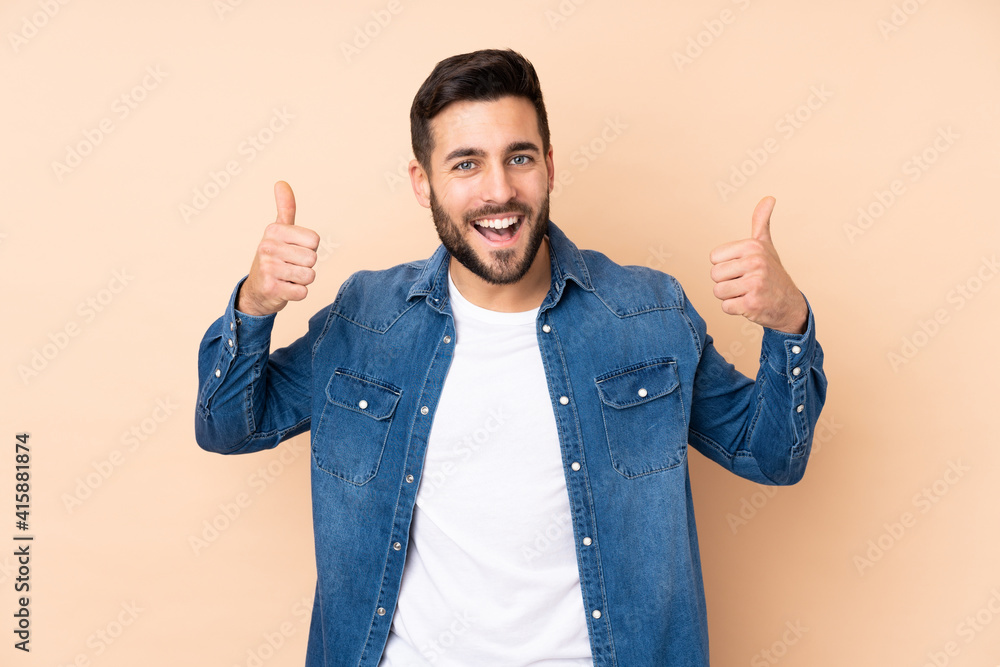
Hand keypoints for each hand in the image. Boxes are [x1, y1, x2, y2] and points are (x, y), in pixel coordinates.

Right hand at [237, 181, 319, 316]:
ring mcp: (268, 269)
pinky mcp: (271, 289)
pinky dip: (298, 293)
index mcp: (273, 230)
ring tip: (288, 277)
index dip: (309, 248)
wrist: (257, 289)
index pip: (315, 240)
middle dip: (306, 265)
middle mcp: (267, 247)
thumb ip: (285, 208)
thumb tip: (281, 182)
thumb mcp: (279, 231)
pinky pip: (303, 292)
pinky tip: (285, 288)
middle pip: (313, 258)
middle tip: (290, 266)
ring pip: (309, 276)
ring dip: (302, 280)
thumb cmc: (274, 257)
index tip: (294, 250)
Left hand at [709, 196, 807, 333]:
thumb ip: (761, 222)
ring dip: (729, 296)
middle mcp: (755, 262)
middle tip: (744, 283)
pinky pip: (725, 307)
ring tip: (746, 292)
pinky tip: (749, 303)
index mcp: (753, 246)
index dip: (725, 266)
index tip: (741, 269)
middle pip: (714, 275)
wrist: (789, 304)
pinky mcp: (752, 303)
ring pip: (718, 291)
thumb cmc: (772, 273)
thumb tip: (769, 198)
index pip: (714, 257)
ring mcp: (755, 283)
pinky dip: (735, 309)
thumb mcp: (766, 245)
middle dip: (726, 282)